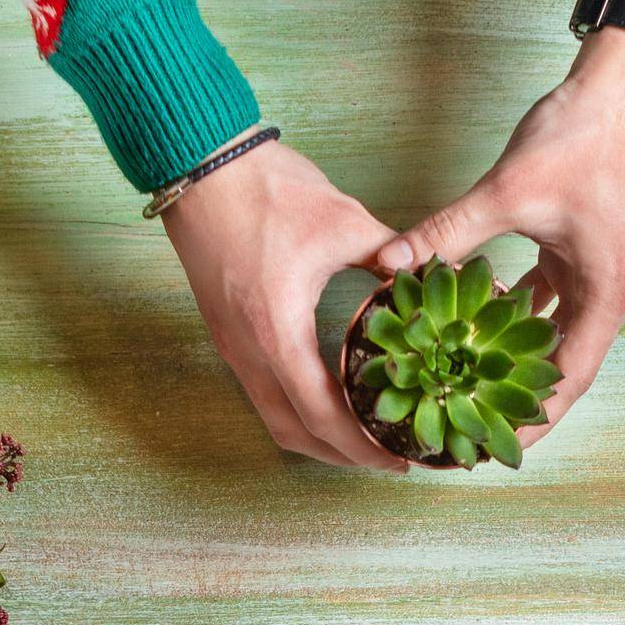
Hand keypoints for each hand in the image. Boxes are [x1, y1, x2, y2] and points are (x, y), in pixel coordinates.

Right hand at [163, 139, 407, 470]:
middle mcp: (248, 352)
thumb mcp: (343, 220)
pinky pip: (263, 394)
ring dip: (316, 438)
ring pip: (274, 419)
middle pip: (294, 434)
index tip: (396, 459)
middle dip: (341, 456)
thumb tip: (424, 278)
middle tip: (385, 458)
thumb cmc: (267, 188)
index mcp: (277, 332)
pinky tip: (326, 400)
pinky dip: (296, 411)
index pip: (321, 416)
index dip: (361, 447)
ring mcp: (232, 347)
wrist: (199, 165)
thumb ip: (388, 256)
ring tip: (359, 439)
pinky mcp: (227, 335)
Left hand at [377, 26, 624, 450]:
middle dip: (517, 397)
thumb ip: (449, 233)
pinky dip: (517, 315)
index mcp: (608, 292)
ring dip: (514, 357)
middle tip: (471, 425)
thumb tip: (393, 265)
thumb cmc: (582, 134)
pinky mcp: (586, 250)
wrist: (621, 82)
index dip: (533, 418)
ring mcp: (602, 271)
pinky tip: (476, 324)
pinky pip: (550, 299)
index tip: (495, 446)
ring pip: (554, 332)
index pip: (570, 378)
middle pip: (563, 364)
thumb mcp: (510, 191)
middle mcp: (612, 291)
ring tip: (469, 386)